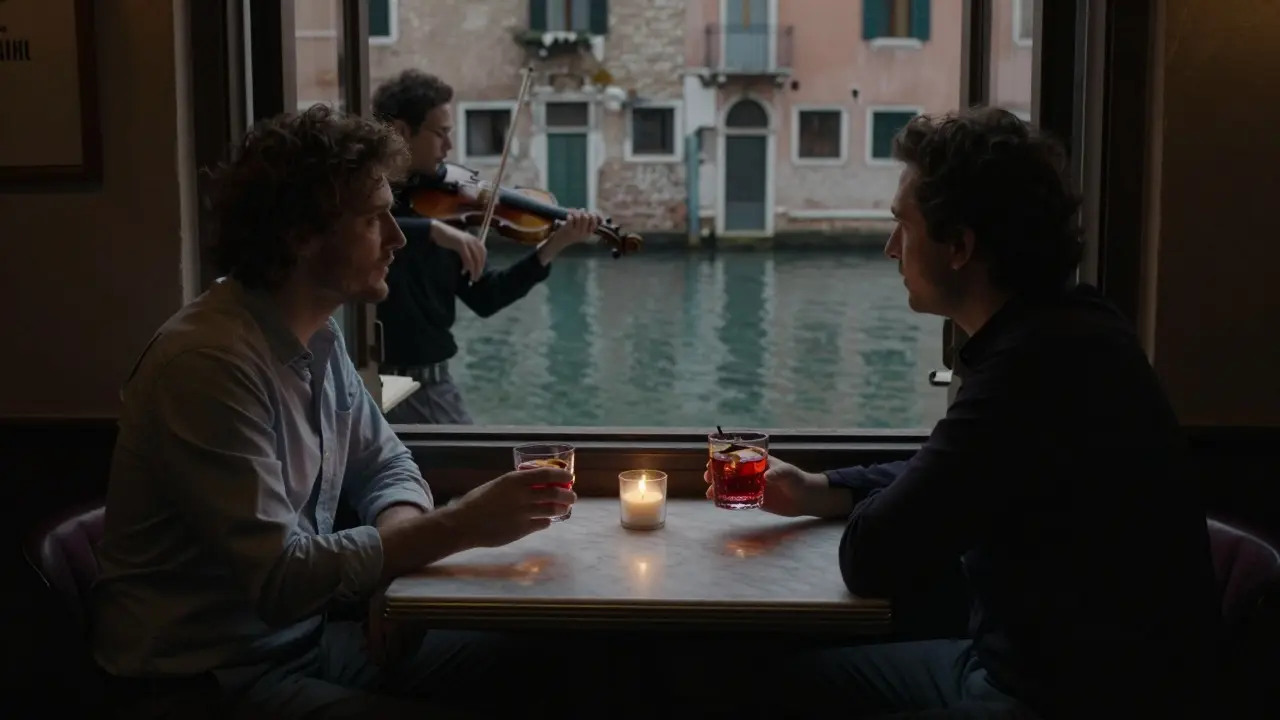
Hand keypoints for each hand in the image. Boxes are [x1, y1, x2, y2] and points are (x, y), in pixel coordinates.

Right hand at [429, 222, 486, 281]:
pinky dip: (467, 266)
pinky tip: (463, 271)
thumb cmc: (449, 238)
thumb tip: (472, 264)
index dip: (482, 264)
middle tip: (475, 279)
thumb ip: (468, 250)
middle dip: (479, 270)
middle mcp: (473, 240)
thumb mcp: (461, 244)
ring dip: (474, 270)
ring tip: (471, 278)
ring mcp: (468, 242)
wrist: (438, 230)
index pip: (483, 253)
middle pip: (480, 258)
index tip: (479, 272)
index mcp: (475, 240)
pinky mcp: (461, 244)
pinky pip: (467, 258)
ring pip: (475, 259)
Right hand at [448, 467, 575, 547]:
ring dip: (562, 509)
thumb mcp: (498, 485)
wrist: (464, 524)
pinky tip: (545, 521)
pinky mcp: (522, 530)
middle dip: (568, 495)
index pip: (547, 474)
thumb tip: (535, 484)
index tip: (569, 477)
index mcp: (514, 480)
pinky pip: (542, 524)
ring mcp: (523, 514)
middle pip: (555, 494)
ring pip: (552, 510)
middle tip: (572, 497)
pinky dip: (547, 521)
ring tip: (564, 509)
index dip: (562, 476)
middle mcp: (522, 495)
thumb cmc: (478, 501)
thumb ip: (516, 484)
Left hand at [537, 209, 602, 264]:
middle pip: (586, 216)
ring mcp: (576, 232)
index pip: (595, 220)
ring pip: (579, 216)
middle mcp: (583, 233)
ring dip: (575, 213)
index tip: (587, 214)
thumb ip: (586, 221)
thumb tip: (588, 211)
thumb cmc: (571, 233)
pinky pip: (571, 218)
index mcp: (589, 233)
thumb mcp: (581, 230)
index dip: (592, 214)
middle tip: (578, 214)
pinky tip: (568, 217)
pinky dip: (569, 215)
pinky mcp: (568, 229)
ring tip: (572, 215)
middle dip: (582, 212)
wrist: (560, 241)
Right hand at [704, 455, 842, 517]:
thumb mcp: (788, 473)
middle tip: (706, 477)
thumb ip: (778, 473)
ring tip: (709, 493)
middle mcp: (752, 472)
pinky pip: (737, 499)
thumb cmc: (798, 480)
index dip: (721, 456)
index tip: (711, 461)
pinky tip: (718, 502)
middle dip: (715, 472)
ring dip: (718, 487)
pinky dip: (727, 500)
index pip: (736, 454)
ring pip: (730, 484)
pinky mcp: (755, 499)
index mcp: (758, 461)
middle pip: (729, 470)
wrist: (806, 499)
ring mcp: (752, 486)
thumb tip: (766, 477)